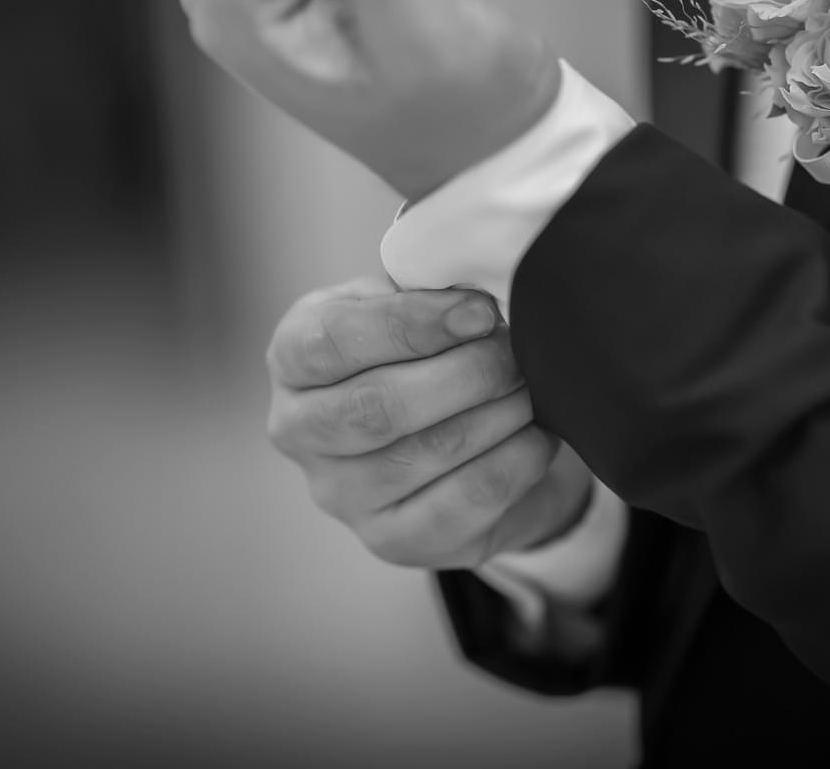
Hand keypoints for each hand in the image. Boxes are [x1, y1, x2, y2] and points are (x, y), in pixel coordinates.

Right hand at [266, 277, 592, 567]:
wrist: (444, 428)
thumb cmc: (419, 348)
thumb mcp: (407, 300)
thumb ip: (427, 289)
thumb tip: (479, 300)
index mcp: (293, 358)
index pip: (332, 342)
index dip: (412, 325)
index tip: (481, 311)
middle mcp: (299, 431)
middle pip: (380, 407)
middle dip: (468, 373)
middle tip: (517, 350)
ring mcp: (342, 496)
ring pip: (430, 453)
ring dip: (499, 413)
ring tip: (531, 385)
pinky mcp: (395, 541)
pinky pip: (468, 502)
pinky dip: (517, 460)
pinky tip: (536, 433)